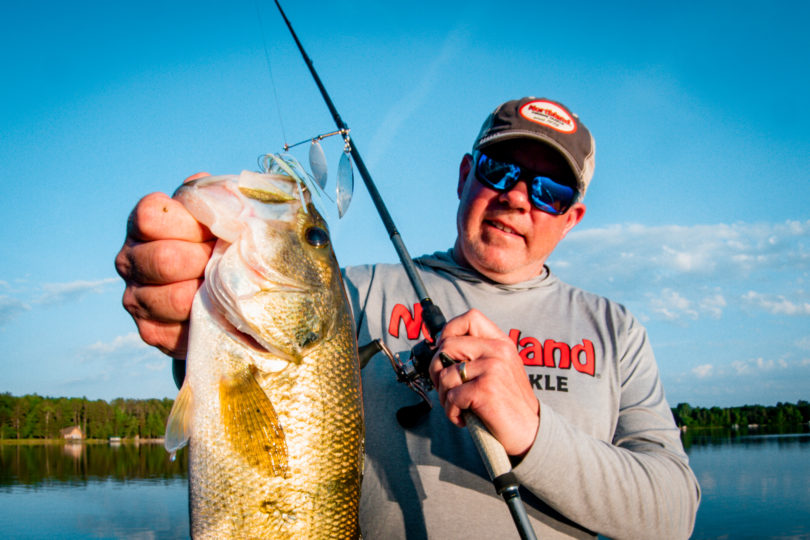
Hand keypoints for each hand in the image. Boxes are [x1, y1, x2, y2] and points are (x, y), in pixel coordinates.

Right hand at [114, 173, 214, 357]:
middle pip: (164, 259)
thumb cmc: (222, 241)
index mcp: (143, 223)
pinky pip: (180, 330)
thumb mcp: (221, 212)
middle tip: (226, 261)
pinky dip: (208, 320)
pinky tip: (219, 310)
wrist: (226, 290)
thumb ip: (218, 198)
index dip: (191, 224)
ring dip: (210, 292)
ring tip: (226, 285)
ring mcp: (136, 298)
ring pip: (175, 298)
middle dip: (205, 260)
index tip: (215, 231)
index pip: (151, 217)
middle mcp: (129, 259)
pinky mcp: (151, 331)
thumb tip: (225, 198)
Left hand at [429, 309, 539, 456]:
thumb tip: (439, 350)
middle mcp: (498, 351)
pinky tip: (464, 418)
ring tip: (458, 408)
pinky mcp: (485, 389)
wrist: (530, 432)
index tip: (445, 352)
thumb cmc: (508, 404)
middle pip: (447, 345)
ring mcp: (492, 369)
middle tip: (447, 389)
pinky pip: (451, 396)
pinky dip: (452, 412)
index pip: (470, 318)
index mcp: (501, 343)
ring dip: (444, 397)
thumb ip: (477, 356)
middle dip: (437, 370)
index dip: (449, 331)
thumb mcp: (500, 370)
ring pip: (445, 374)